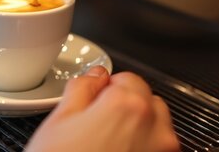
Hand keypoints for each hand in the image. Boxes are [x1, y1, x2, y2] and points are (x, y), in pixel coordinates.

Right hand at [27, 66, 178, 151]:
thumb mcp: (59, 119)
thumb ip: (82, 87)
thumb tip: (95, 75)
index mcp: (126, 104)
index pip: (126, 78)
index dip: (106, 90)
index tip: (94, 103)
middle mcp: (154, 127)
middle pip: (146, 100)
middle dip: (126, 106)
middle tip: (97, 126)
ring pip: (158, 126)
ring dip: (140, 128)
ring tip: (108, 146)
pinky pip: (159, 149)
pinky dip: (145, 149)